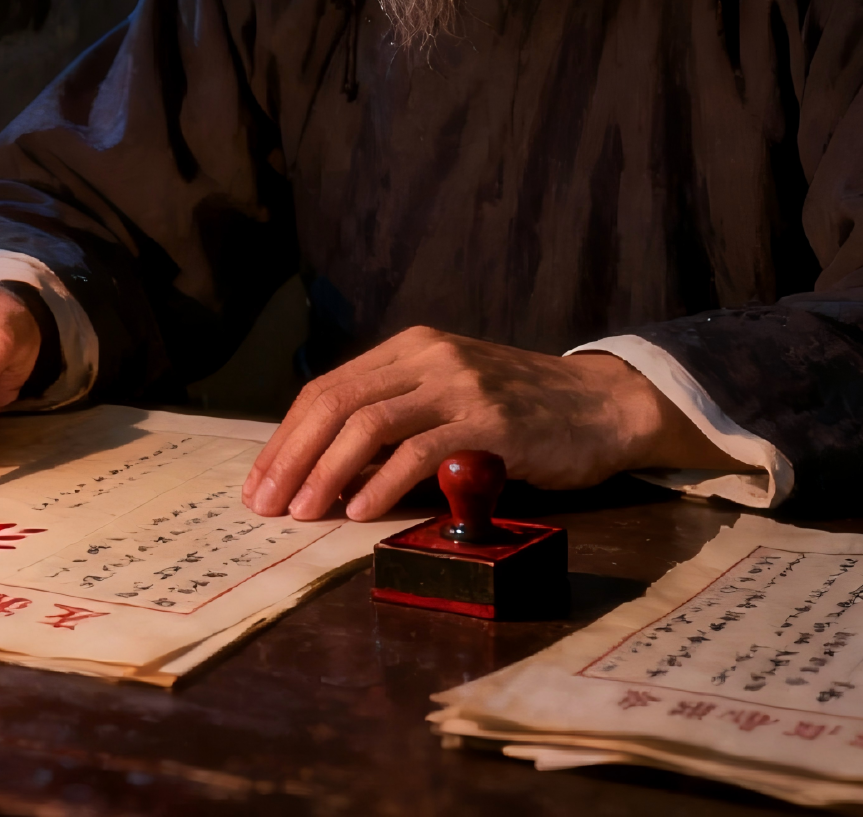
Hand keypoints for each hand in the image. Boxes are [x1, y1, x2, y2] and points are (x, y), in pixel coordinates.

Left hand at [241, 326, 738, 521]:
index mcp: (408, 349)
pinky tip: (360, 510)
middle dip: (292, 457)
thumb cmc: (521, 414)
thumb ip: (397, 421)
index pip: (327, 388)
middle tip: (266, 504)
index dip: (287, 437)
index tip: (260, 482)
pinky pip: (420, 450)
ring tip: (303, 512)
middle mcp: (427, 356)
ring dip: (327, 472)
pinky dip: (382, 482)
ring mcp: (459, 384)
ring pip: (369, 423)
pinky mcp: (491, 420)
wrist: (601, 407)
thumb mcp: (448, 399)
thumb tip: (324, 472)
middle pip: (336, 402)